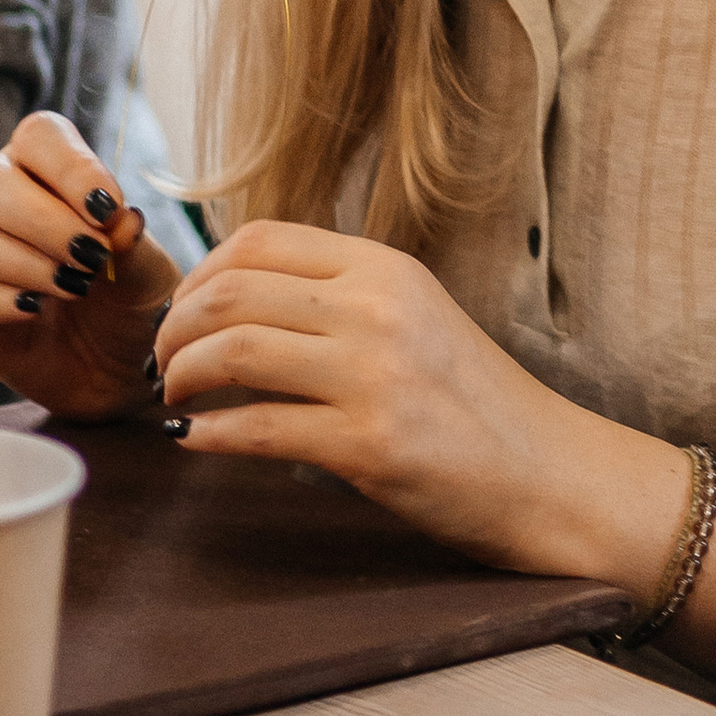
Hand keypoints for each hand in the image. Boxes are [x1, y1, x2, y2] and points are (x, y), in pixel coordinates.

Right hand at [0, 109, 176, 418]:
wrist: (119, 371)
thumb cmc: (132, 303)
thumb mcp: (149, 271)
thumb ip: (132, 242)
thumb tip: (119, 219)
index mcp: (45, 169)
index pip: (39, 137)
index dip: (71, 168)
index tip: (108, 210)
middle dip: (44, 222)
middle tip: (91, 259)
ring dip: (23, 263)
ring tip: (72, 288)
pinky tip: (35, 309)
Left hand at [154, 219, 662, 574]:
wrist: (551, 476)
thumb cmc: (475, 405)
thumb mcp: (414, 320)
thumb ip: (339, 300)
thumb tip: (232, 300)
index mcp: (386, 268)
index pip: (260, 239)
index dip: (199, 272)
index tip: (183, 311)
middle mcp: (378, 308)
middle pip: (231, 290)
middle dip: (175, 327)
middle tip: (165, 362)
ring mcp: (375, 375)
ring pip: (234, 349)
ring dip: (183, 375)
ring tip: (177, 397)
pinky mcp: (371, 446)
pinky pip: (257, 428)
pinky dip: (208, 433)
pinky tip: (194, 439)